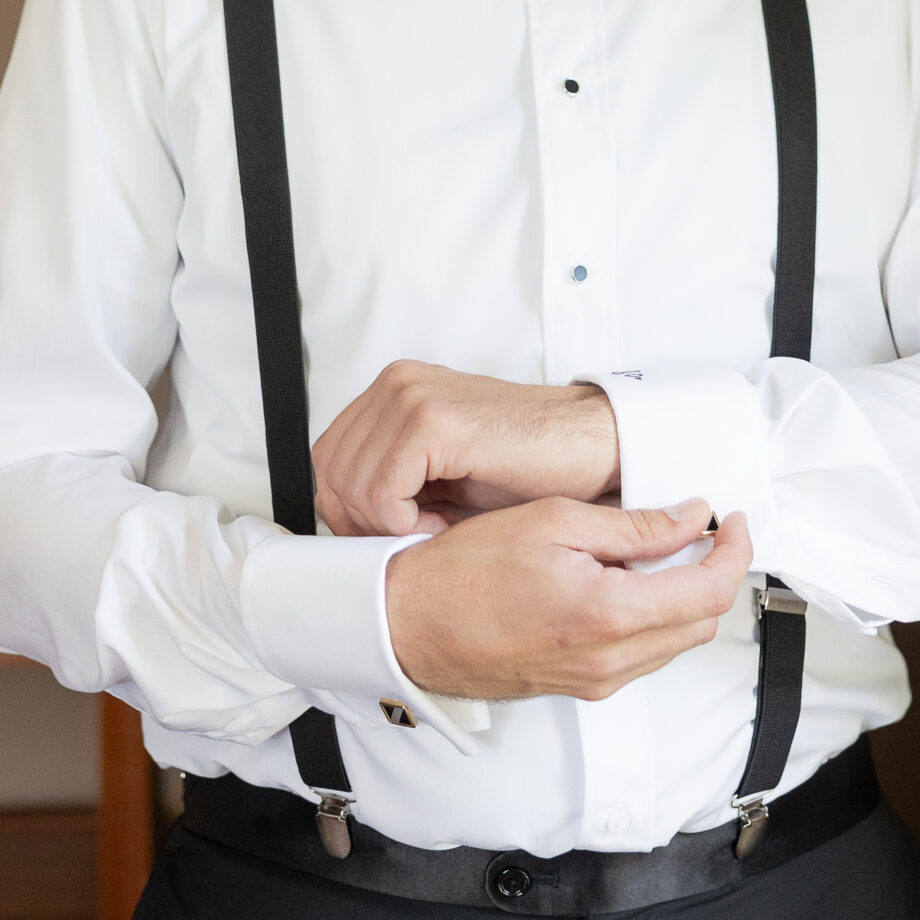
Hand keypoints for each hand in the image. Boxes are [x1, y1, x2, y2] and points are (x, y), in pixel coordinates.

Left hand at [313, 361, 619, 537]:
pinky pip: (379, 492)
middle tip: (416, 536)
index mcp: (393, 390)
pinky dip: (403, 522)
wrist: (592, 448)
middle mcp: (396, 384)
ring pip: (349, 485)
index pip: (327, 459)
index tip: (397, 531)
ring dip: (386, 525)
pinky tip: (443, 520)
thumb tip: (339, 521)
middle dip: (363, 522)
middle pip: (330, 473)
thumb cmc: (526, 467)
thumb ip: (388, 481)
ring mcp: (412, 396)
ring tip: (436, 526)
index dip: (350, 510)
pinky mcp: (432, 421)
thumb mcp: (438, 474)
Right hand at [384, 499, 752, 700]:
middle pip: (700, 621)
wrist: (406, 626)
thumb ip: (633, 526)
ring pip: (672, 642)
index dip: (733, 550)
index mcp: (609, 615)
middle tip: (698, 526)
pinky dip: (650, 618)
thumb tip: (692, 518)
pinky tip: (623, 581)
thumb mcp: (553, 522)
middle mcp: (609, 662)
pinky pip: (639, 656)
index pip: (709, 591)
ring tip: (658, 548)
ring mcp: (594, 682)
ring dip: (681, 596)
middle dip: (711, 571)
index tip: (731, 518)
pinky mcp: (577, 689)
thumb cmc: (466, 569)